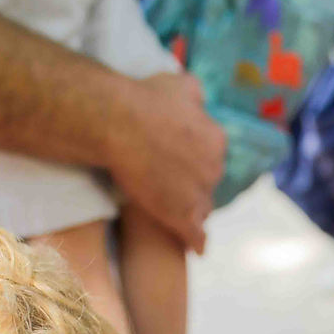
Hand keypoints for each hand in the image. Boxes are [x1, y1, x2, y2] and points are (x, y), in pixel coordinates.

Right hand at [109, 73, 225, 251]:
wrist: (118, 122)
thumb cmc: (143, 99)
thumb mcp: (177, 84)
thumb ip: (194, 95)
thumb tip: (201, 101)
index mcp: (216, 140)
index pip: (212, 157)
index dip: (195, 161)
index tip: (179, 162)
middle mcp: (214, 169)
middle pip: (207, 184)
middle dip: (193, 185)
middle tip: (170, 184)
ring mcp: (199, 195)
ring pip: (202, 209)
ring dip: (192, 210)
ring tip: (174, 210)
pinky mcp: (182, 217)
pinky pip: (196, 236)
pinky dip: (196, 242)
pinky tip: (196, 248)